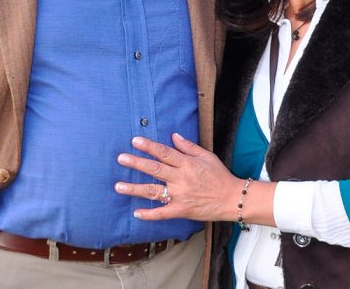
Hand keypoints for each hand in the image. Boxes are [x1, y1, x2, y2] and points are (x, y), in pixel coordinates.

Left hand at [115, 133, 241, 221]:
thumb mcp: (207, 156)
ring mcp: (180, 195)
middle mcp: (181, 178)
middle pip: (155, 169)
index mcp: (187, 163)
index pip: (164, 152)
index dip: (149, 146)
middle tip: (121, 158)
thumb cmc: (219, 175)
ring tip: (118, 186)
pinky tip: (136, 212)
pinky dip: (149, 214)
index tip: (135, 141)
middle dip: (136, 163)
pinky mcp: (181, 210)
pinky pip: (162, 213)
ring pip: (154, 191)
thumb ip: (188, 147)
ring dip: (135, 189)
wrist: (231, 198)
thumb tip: (173, 136)